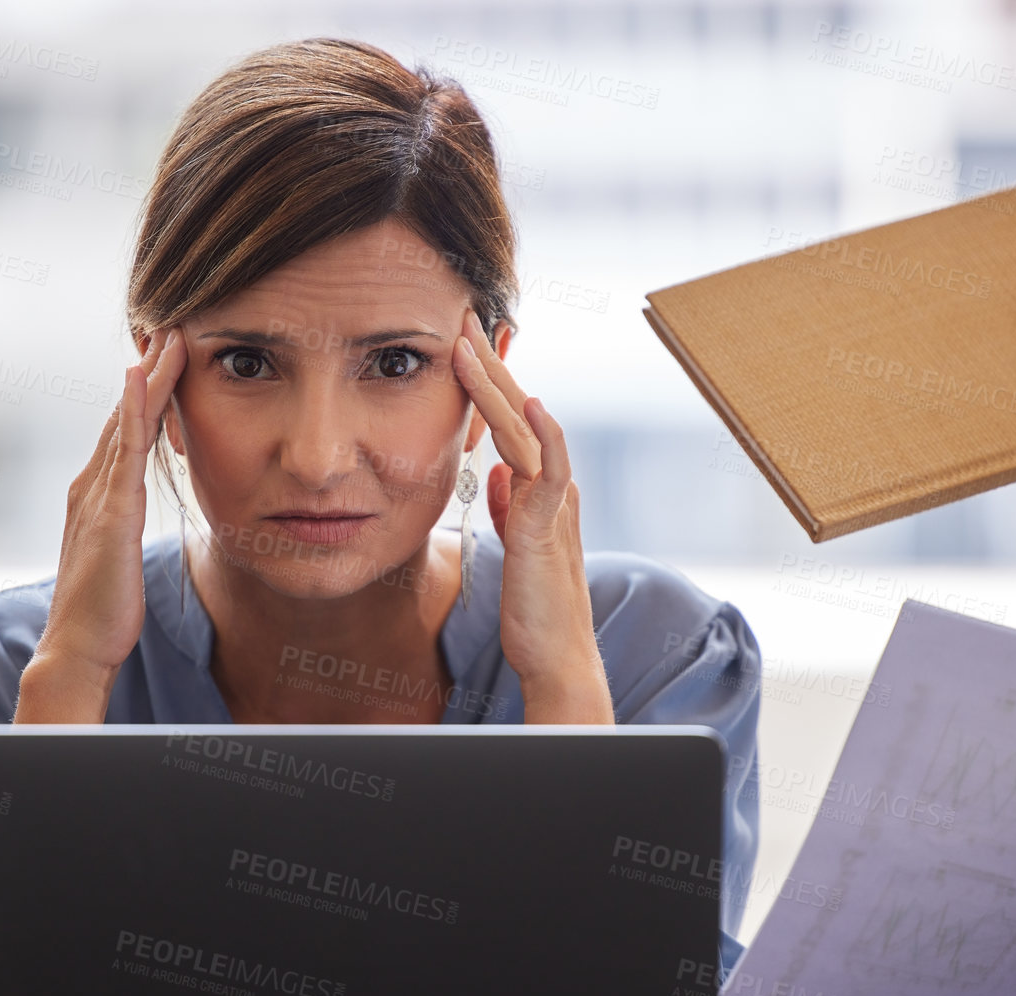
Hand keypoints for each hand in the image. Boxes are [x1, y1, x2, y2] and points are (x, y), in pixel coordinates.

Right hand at [15, 328, 186, 723]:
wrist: (77, 649)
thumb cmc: (103, 614)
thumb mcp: (119, 558)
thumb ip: (124, 528)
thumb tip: (134, 516)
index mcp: (97, 497)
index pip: (124, 432)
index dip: (145, 393)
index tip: (167, 358)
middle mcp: (91, 486)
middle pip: (123, 415)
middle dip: (147, 371)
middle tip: (169, 325)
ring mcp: (96, 495)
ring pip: (125, 421)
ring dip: (146, 376)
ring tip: (168, 336)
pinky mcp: (109, 511)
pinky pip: (124, 448)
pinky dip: (133, 409)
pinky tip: (142, 378)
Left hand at [450, 310, 611, 723]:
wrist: (557, 658)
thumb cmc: (536, 609)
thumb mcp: (516, 545)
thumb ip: (509, 506)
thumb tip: (494, 475)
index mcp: (538, 489)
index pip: (509, 421)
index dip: (486, 381)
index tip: (459, 341)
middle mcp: (551, 487)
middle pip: (518, 412)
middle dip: (489, 364)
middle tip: (462, 317)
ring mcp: (553, 505)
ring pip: (526, 430)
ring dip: (498, 384)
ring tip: (472, 343)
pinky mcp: (547, 529)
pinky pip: (551, 472)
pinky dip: (543, 434)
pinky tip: (529, 402)